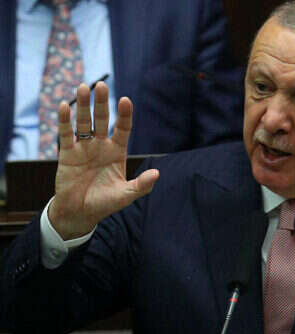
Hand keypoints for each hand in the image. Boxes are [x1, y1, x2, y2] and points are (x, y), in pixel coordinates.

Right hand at [48, 82, 159, 239]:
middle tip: (101, 85)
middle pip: (102, 120)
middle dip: (102, 104)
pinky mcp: (67, 154)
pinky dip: (65, 121)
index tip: (126, 100)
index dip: (124, 115)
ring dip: (82, 106)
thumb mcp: (127, 195)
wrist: (80, 213)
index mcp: (117, 152)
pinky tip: (64, 106)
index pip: (123, 129)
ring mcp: (84, 148)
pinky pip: (66, 134)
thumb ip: (142, 185)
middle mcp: (101, 146)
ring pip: (84, 123)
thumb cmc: (105, 203)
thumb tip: (157, 173)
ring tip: (83, 88)